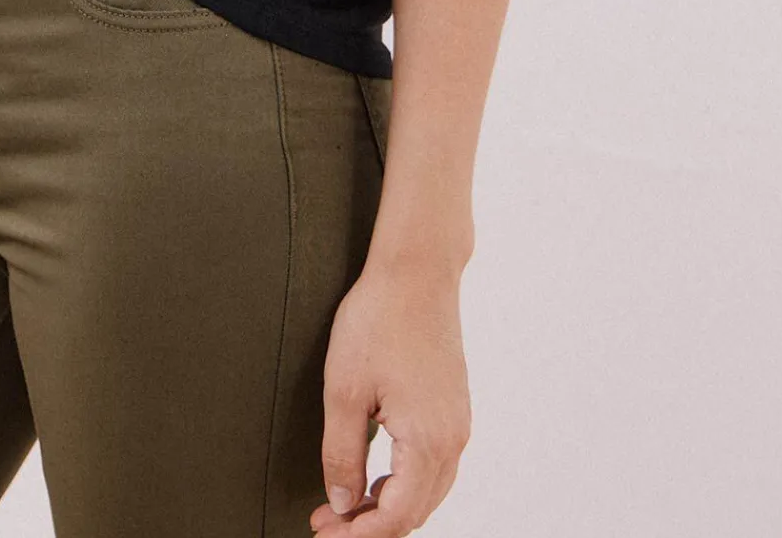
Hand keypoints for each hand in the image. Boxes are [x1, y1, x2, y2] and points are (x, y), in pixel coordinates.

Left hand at [310, 262, 470, 534]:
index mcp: (428, 441)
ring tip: (346, 503)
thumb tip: (343, 502)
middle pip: (416, 512)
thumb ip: (342, 454)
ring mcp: (459, 424)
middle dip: (371, 527)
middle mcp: (453, 440)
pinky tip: (375, 475)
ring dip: (389, 507)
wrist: (417, 271)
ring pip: (428, 493)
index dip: (358, 535)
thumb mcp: (344, 390)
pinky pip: (435, 467)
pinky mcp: (455, 409)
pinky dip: (405, 483)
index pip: (396, 517)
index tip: (323, 531)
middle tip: (327, 521)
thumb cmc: (378, 320)